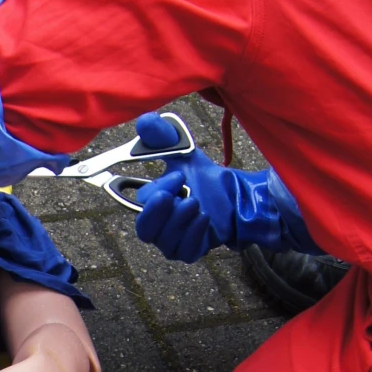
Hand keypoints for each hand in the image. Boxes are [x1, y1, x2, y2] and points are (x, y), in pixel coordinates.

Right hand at [132, 112, 289, 262]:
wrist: (232, 196)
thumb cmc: (202, 178)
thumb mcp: (181, 152)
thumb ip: (161, 137)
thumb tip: (145, 120)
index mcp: (148, 206)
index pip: (139, 208)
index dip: (152, 196)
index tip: (175, 177)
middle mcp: (156, 228)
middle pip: (146, 230)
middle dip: (162, 210)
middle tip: (183, 188)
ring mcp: (171, 243)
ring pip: (166, 240)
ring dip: (181, 219)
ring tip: (196, 201)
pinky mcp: (190, 252)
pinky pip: (185, 250)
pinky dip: (194, 232)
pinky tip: (204, 218)